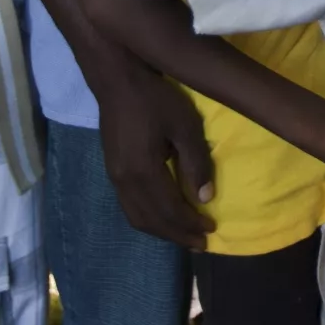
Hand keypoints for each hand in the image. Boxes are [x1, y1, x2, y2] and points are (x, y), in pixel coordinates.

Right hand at [97, 63, 217, 249]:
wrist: (118, 79)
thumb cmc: (155, 98)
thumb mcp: (185, 125)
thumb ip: (196, 162)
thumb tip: (205, 198)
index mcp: (144, 171)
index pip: (170, 210)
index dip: (191, 224)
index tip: (212, 231)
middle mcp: (125, 181)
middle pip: (152, 221)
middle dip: (177, 235)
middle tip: (200, 244)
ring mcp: (114, 177)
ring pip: (137, 217)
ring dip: (161, 231)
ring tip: (183, 236)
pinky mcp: (112, 170)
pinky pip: (129, 207)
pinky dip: (148, 219)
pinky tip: (161, 217)